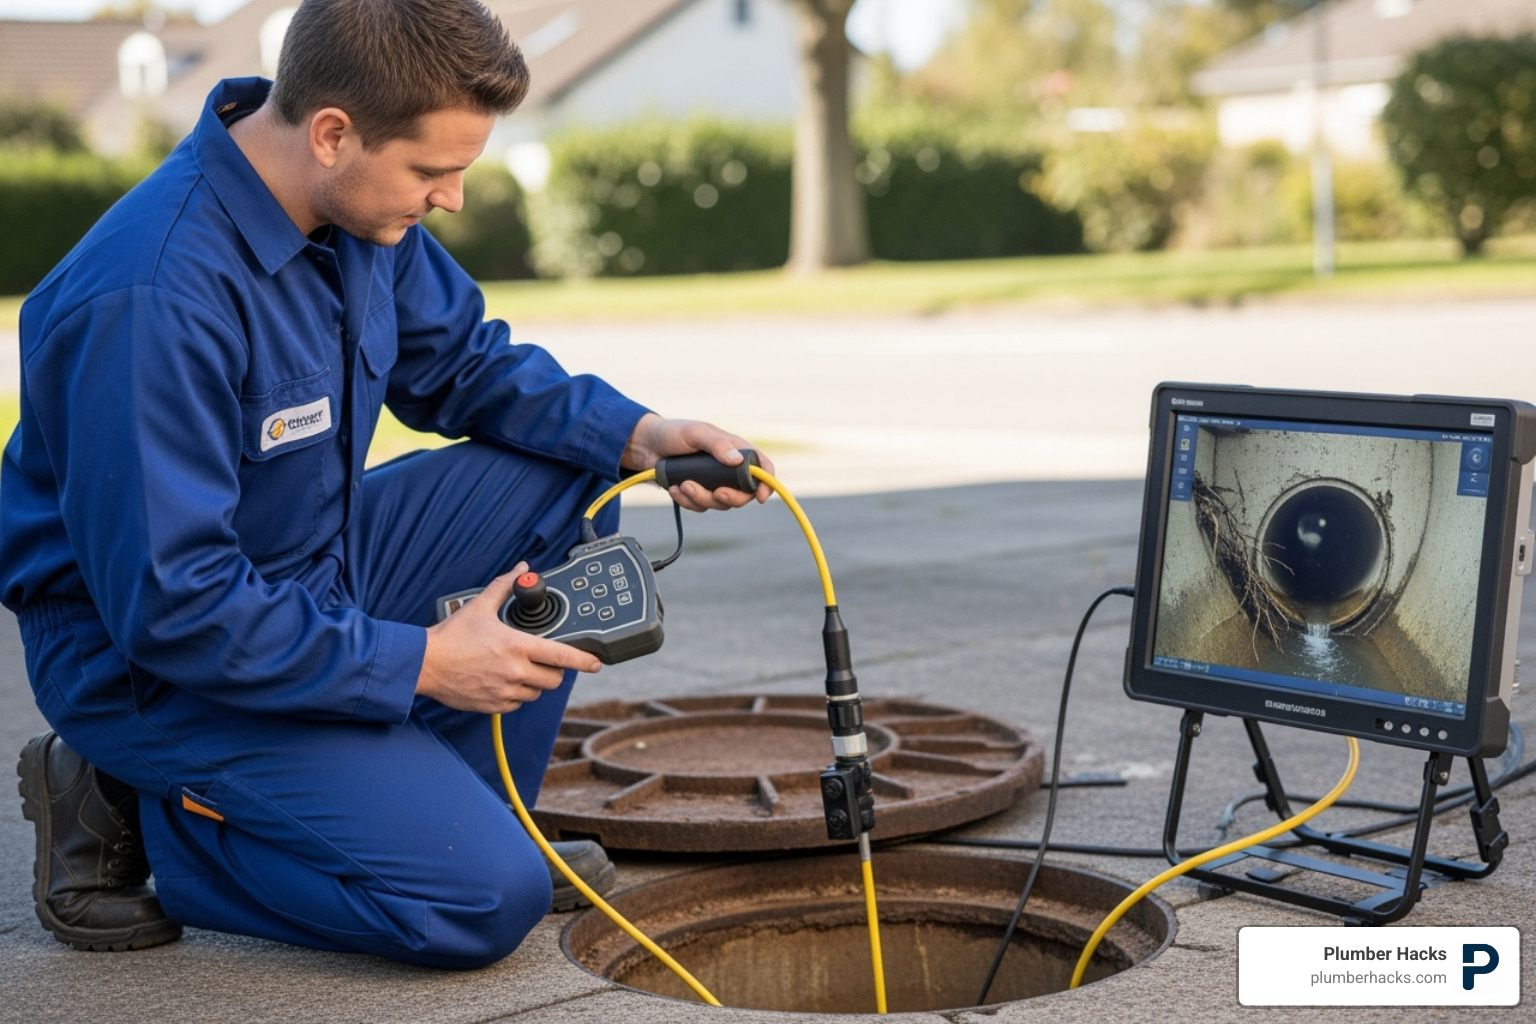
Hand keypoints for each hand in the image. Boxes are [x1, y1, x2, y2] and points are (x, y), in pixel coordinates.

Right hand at [416, 562, 600, 713]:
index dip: (584, 660)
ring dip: (535, 683)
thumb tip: (521, 570)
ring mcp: (505, 691)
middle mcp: (515, 672)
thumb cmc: (451, 636)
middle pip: (554, 679)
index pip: (562, 656)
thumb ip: (505, 587)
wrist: (425, 664)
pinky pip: (517, 704)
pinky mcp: (493, 706)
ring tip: (520, 669)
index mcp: (517, 646)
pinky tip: (505, 682)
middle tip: (545, 661)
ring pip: (537, 693)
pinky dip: (517, 695)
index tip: (596, 663)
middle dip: (555, 670)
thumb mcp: (480, 606)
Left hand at [621, 413, 775, 510]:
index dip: (767, 482)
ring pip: (720, 504)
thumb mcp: (695, 433)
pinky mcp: (697, 493)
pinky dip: (687, 501)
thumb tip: (737, 460)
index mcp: (735, 449)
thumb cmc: (672, 433)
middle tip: (717, 494)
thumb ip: (716, 445)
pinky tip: (675, 489)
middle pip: (744, 493)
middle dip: (731, 498)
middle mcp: (728, 469)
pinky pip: (700, 507)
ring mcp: (713, 483)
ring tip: (684, 485)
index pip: (762, 467)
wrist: (645, 446)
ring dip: (702, 498)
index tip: (761, 497)